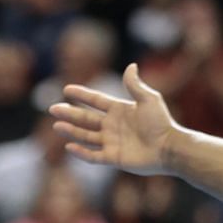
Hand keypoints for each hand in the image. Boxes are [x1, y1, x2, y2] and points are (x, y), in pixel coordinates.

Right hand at [52, 64, 180, 175]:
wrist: (169, 148)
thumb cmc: (161, 123)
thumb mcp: (149, 99)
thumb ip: (135, 85)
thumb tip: (131, 65)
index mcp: (120, 110)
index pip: (96, 101)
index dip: (82, 95)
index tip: (66, 89)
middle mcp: (113, 125)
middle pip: (86, 118)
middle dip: (70, 113)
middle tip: (53, 108)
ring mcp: (112, 142)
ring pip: (86, 136)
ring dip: (71, 131)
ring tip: (57, 125)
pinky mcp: (114, 158)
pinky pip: (94, 155)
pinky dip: (81, 152)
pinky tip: (69, 146)